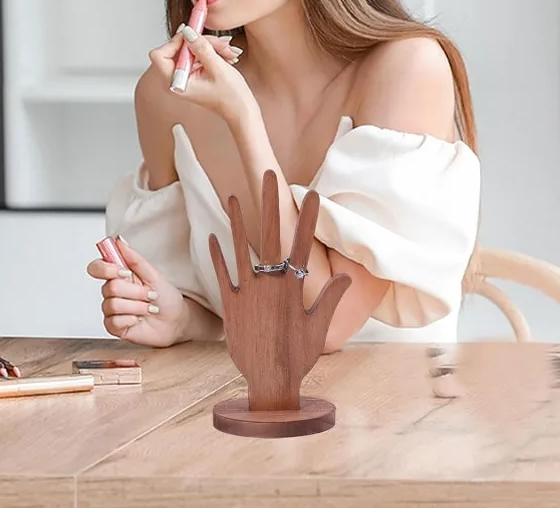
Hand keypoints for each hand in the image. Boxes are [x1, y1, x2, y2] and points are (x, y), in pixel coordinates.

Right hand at [86, 238, 186, 347]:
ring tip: (148, 308)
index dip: (106, 269)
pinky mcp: (114, 326)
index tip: (125, 272)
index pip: (96, 268)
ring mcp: (111, 310)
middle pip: (109, 287)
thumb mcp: (153, 274)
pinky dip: (131, 319)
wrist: (176, 320)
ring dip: (136, 306)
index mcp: (118, 275)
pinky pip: (113, 322)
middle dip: (135, 292)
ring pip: (112, 305)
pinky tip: (139, 320)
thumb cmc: (165, 296)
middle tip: (150, 295)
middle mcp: (112, 292)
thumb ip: (134, 258)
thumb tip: (118, 240)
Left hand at [148, 27, 254, 122]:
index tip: (192, 35)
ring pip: (190, 49)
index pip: (159, 55)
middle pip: (177, 49)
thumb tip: (188, 32)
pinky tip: (225, 56)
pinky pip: (197, 54)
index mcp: (175, 83)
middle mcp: (176, 80)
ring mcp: (184, 76)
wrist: (240, 108)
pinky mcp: (192, 73)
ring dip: (210, 46)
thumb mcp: (217, 68)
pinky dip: (211, 52)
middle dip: (199, 43)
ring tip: (227, 52)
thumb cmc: (230, 97)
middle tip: (219, 43)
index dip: (174, 42)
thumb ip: (201, 48)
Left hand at [209, 171, 351, 410]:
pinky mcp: (230, 304)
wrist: (268, 384)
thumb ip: (329, 300)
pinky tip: (213, 236)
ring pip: (240, 248)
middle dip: (270, 203)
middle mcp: (269, 284)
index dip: (307, 219)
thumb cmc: (297, 358)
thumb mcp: (318, 330)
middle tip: (269, 175)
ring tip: (231, 195)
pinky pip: (222, 275)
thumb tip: (346, 277)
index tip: (311, 194)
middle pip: (270, 235)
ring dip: (236, 220)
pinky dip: (217, 255)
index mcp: (292, 288)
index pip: (303, 245)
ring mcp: (247, 292)